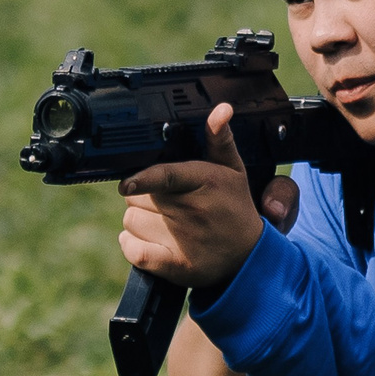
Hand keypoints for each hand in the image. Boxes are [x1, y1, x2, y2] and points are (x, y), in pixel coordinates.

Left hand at [117, 102, 300, 288]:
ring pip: (132, 222)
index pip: (166, 176)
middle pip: (138, 196)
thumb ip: (220, 139)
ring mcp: (183, 241)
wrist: (248, 257)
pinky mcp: (175, 266)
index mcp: (205, 182)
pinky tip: (145, 242)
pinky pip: (135, 251)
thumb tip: (222, 109)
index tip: (126, 184)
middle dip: (144, 197)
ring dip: (139, 222)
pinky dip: (132, 246)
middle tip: (164, 202)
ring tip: (162, 223)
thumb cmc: (233, 208)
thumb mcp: (233, 170)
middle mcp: (193, 211)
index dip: (142, 179)